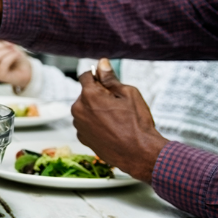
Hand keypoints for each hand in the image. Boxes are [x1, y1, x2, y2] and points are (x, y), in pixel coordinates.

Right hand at [0, 37, 31, 88]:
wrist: (27, 70)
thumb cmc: (16, 58)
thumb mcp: (6, 47)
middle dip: (0, 45)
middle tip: (10, 45)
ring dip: (5, 51)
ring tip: (14, 51)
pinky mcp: (1, 77)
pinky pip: (3, 63)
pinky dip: (11, 56)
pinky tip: (17, 55)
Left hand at [71, 59, 167, 182]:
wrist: (139, 153)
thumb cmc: (136, 124)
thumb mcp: (128, 94)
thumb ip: (111, 78)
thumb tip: (102, 63)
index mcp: (89, 96)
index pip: (85, 76)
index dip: (97, 76)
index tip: (106, 80)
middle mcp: (79, 110)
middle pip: (85, 94)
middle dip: (98, 95)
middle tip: (117, 104)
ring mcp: (79, 126)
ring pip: (85, 110)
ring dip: (96, 110)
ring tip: (116, 119)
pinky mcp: (83, 138)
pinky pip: (86, 124)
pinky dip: (95, 124)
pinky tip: (111, 129)